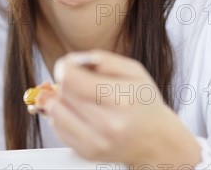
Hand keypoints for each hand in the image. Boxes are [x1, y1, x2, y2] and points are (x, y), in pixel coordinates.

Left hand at [32, 50, 201, 166]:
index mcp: (120, 99)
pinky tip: (81, 113)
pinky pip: (58, 127)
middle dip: (66, 82)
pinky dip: (63, 116)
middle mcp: (108, 124)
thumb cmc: (142, 100)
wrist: (156, 139)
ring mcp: (96, 142)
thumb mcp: (132, 70)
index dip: (64, 68)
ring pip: (54, 111)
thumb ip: (102, 59)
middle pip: (62, 93)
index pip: (70, 79)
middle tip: (80, 82)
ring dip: (61, 100)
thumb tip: (72, 61)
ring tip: (79, 97)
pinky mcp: (87, 152)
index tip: (69, 66)